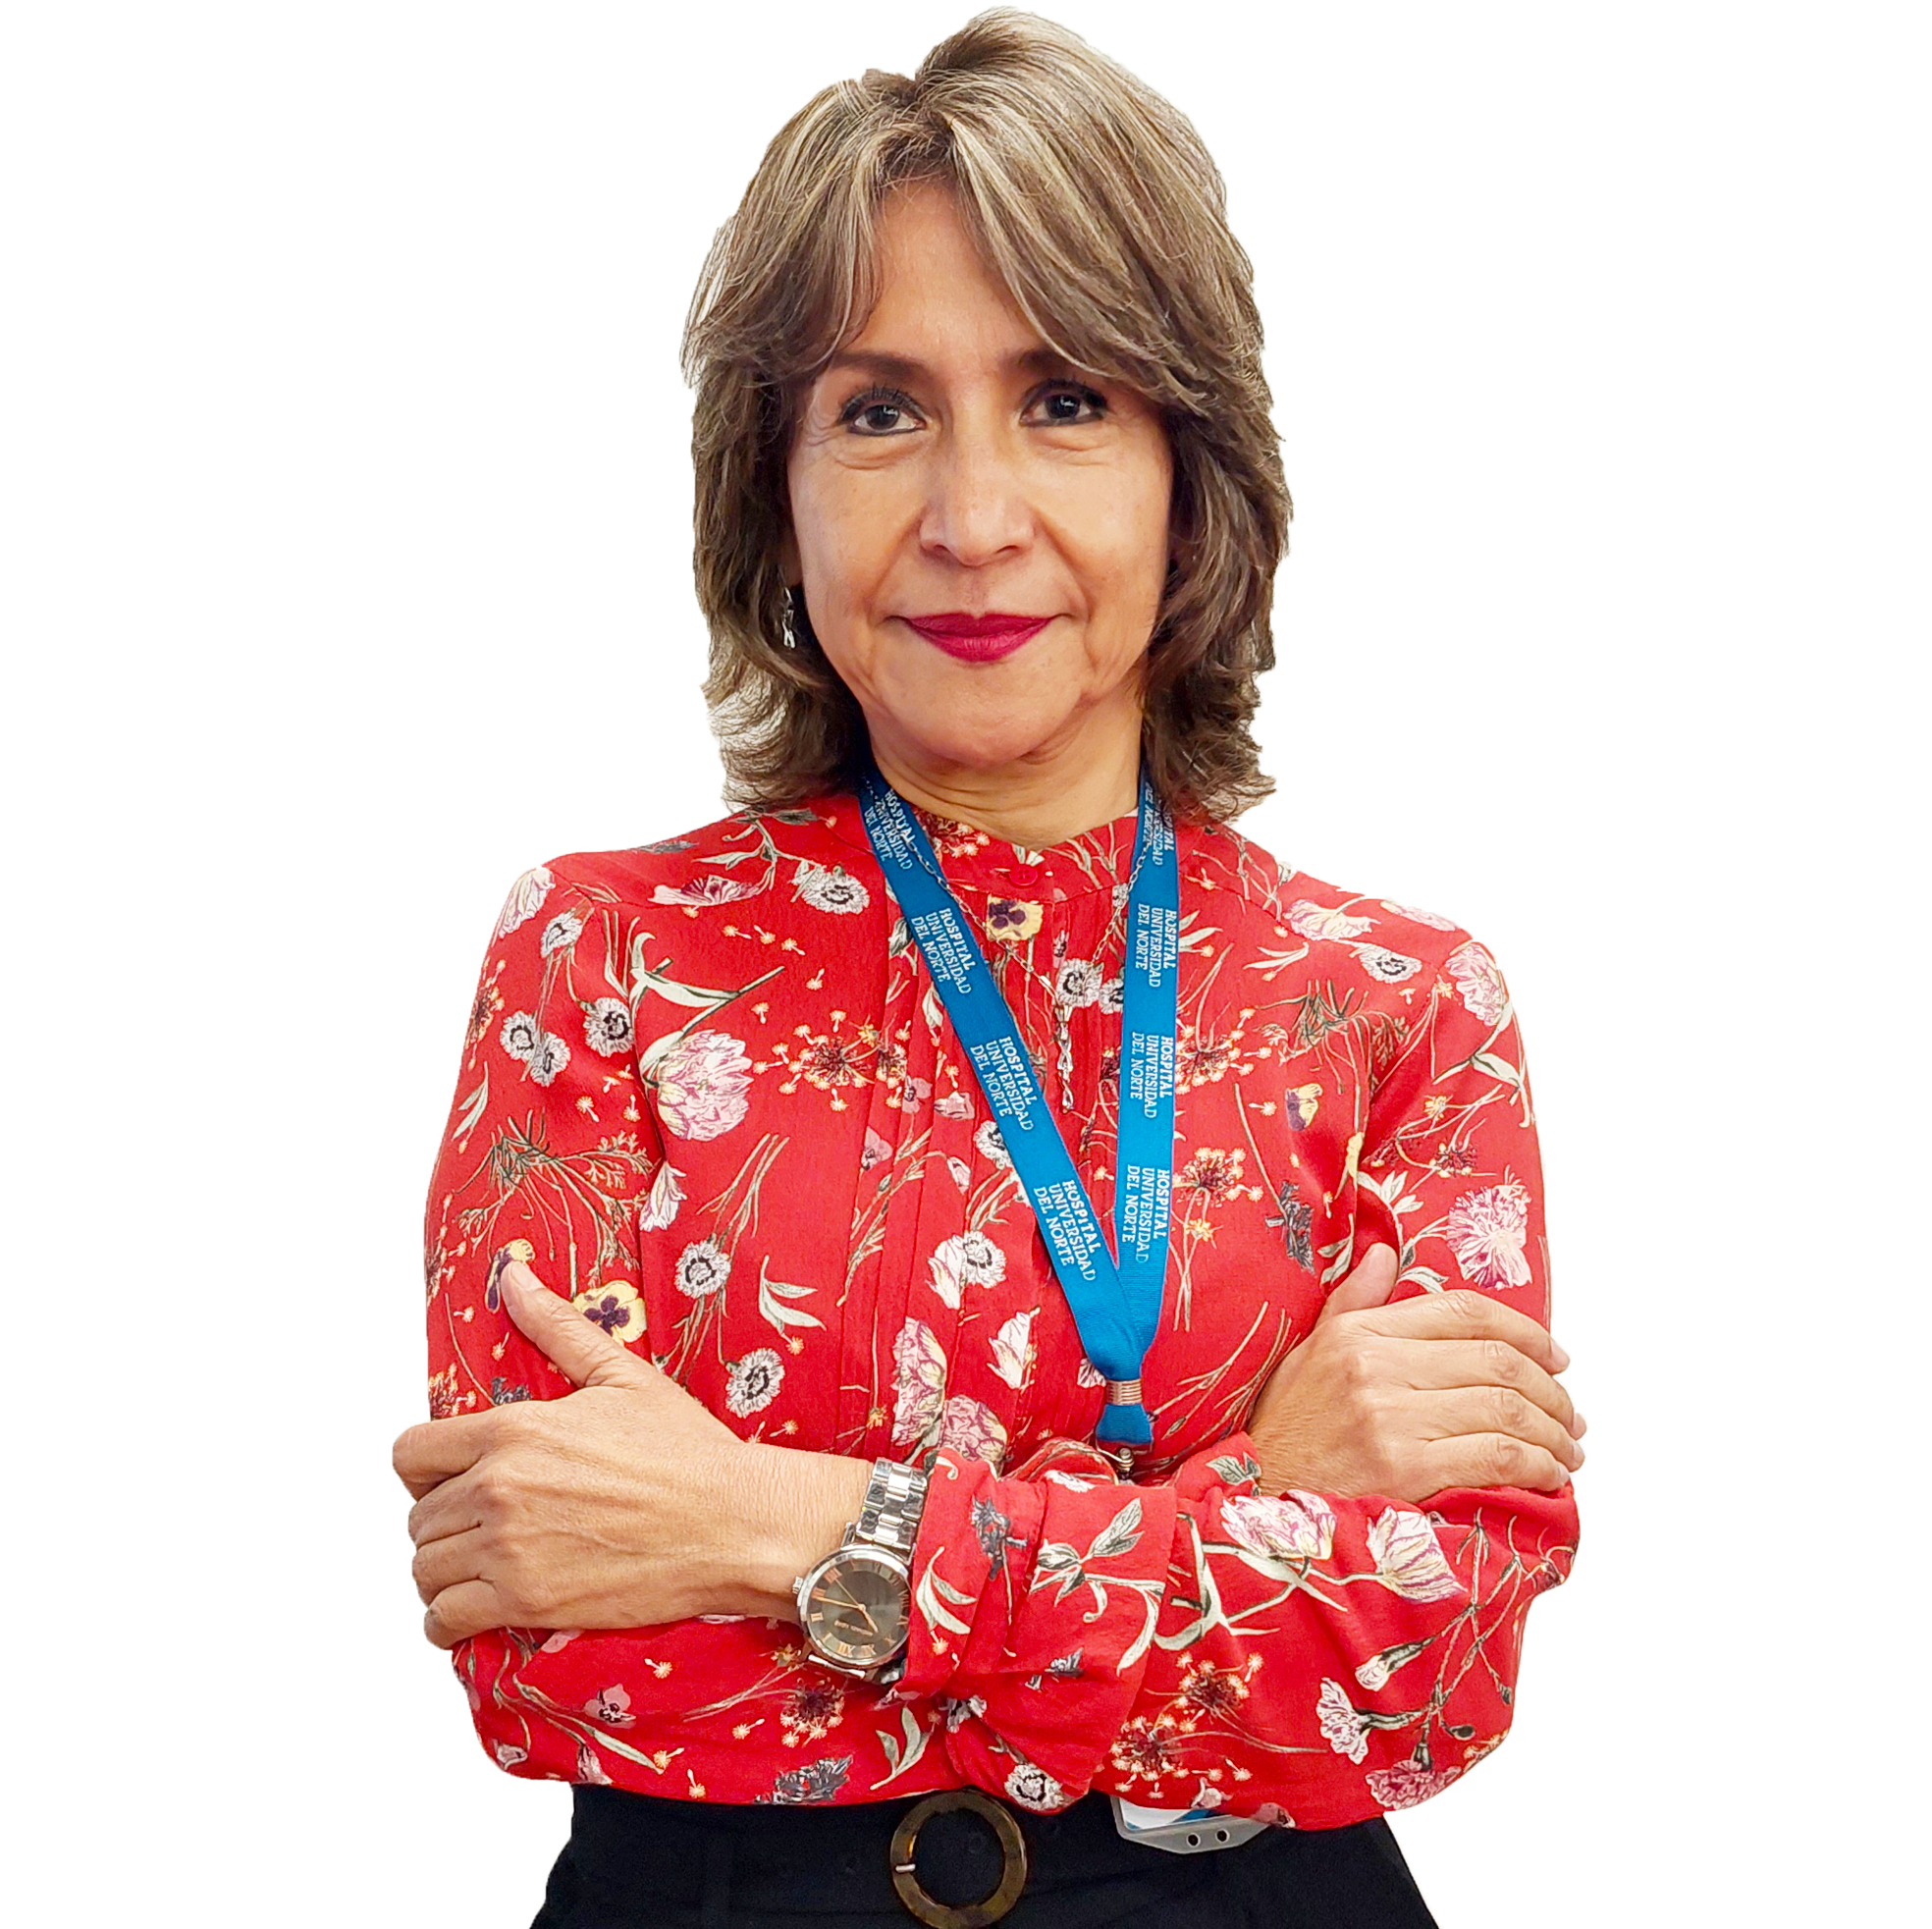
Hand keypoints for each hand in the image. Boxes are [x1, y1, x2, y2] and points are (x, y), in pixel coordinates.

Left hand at [392, 1261, 869, 1648]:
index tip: (449, 1479)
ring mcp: (509, 1550)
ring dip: (443, 1572)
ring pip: (423, 1570)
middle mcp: (498, 1488)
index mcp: (513, 1429)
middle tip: (482, 1526)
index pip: (409, 1454)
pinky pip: (444, 1621)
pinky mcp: (526, 1603)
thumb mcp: (621, 1376)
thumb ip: (555, 1326)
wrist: (734, 1523)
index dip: (424, 1470)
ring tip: (478, 1568)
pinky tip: (475, 1610)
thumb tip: (512, 1275)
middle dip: (443, 1522)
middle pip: (417, 1516)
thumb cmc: (688, 1452)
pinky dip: (447, 1622)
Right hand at [1247, 1246, 1585, 1502]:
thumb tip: (1383, 1254)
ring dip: (1552, 1433)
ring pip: (1505, 1408)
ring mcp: (1390, 1417)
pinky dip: (1536, 1466)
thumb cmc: (1285, 1435)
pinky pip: (1496, 1456)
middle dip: (1551, 1390)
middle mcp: (1376, 1366)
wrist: (1255, 1505)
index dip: (1525, 1331)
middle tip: (1570, 1414)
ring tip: (1567, 1450)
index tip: (1555, 1357)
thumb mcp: (1307, 1356)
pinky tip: (1547, 1476)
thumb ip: (1352, 1303)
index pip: (1462, 1310)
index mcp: (1358, 1333)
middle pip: (1496, 1360)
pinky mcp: (1405, 1468)